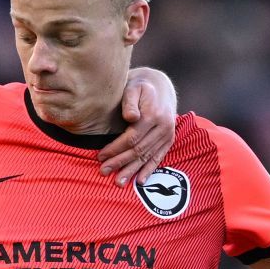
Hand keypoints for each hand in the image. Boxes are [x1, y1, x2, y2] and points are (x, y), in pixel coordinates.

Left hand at [99, 72, 176, 186]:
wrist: (160, 86)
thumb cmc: (140, 87)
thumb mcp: (133, 87)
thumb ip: (130, 101)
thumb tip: (130, 117)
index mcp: (153, 115)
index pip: (132, 138)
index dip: (115, 149)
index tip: (100, 156)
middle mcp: (163, 127)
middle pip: (138, 150)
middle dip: (120, 162)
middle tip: (104, 171)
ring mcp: (168, 135)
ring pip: (147, 157)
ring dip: (132, 171)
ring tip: (118, 182)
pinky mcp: (169, 140)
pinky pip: (158, 158)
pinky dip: (149, 170)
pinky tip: (140, 182)